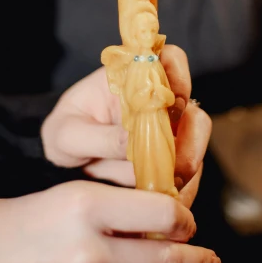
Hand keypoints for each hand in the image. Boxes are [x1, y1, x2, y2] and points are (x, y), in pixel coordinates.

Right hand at [0, 180, 220, 262]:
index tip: (188, 220)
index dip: (184, 218)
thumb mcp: (68, 197)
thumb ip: (117, 208)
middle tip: (210, 258)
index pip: (161, 211)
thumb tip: (164, 221)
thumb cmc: (22, 225)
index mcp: (86, 206)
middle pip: (167, 258)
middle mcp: (90, 251)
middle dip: (197, 260)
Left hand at [41, 46, 210, 206]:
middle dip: (192, 140)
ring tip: (169, 189)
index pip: (170, 60)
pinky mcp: (172, 161)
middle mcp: (161, 102)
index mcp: (135, 77)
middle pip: (193, 111)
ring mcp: (171, 132)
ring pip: (196, 145)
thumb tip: (131, 144)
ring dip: (188, 167)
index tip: (174, 103)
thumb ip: (98, 136)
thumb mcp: (68, 134)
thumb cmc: (67, 134)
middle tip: (179, 167)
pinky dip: (182, 189)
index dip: (180, 76)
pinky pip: (188, 174)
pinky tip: (166, 203)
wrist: (64, 162)